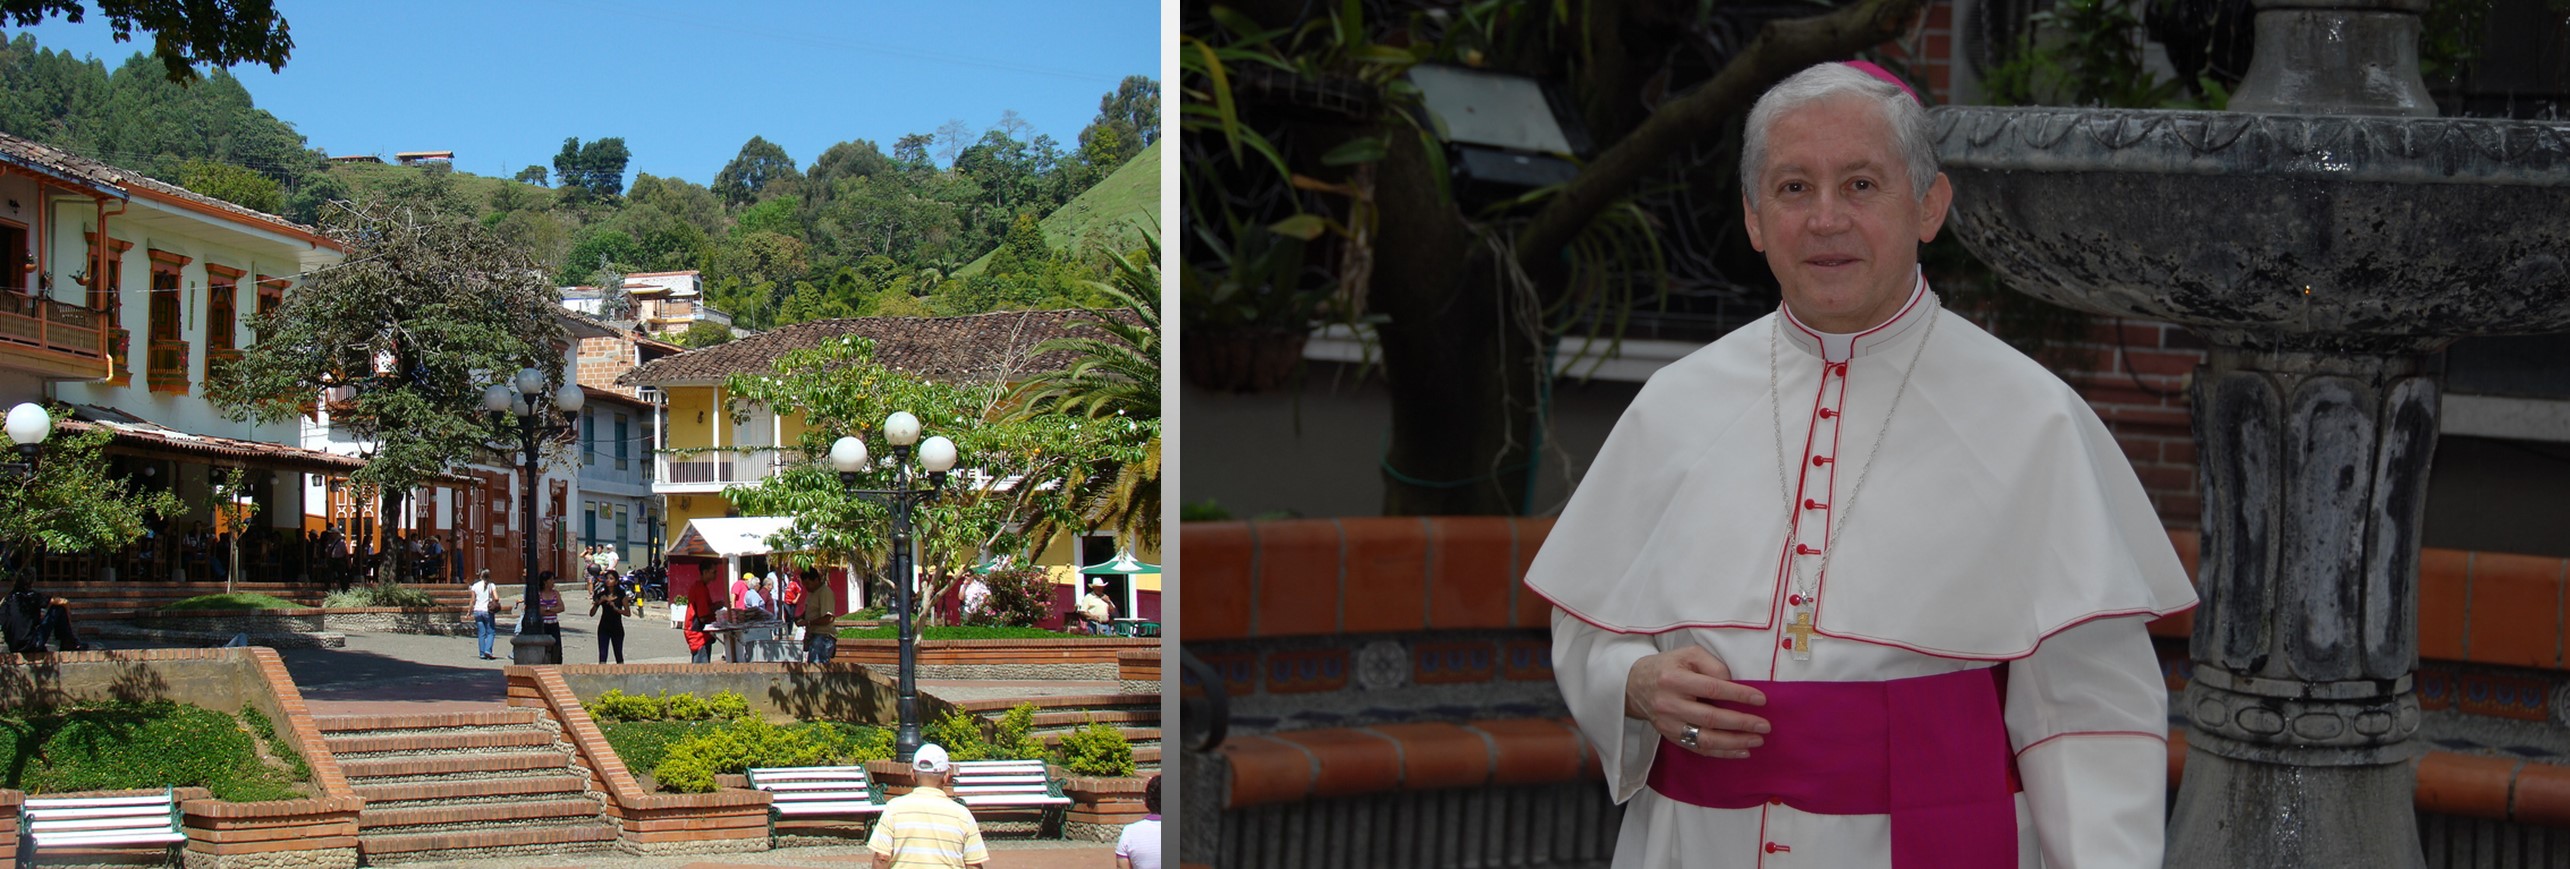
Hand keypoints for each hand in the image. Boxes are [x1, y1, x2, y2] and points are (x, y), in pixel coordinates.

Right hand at [1625, 645, 1770, 757]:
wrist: (1634, 686)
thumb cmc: (1668, 667)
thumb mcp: (1688, 654)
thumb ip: (1712, 664)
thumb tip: (1733, 684)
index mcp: (1674, 679)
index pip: (1711, 688)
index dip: (1738, 695)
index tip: (1761, 699)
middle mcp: (1670, 704)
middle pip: (1710, 718)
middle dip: (1741, 723)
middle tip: (1765, 725)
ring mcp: (1669, 724)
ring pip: (1705, 739)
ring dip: (1734, 742)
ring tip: (1757, 741)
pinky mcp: (1671, 737)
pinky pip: (1699, 749)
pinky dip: (1722, 752)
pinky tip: (1741, 751)